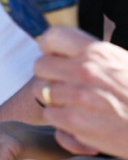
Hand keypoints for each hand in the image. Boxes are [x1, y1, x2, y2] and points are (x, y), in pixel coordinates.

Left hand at [35, 27, 127, 158]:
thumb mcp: (123, 63)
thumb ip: (96, 57)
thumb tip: (67, 50)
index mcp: (98, 51)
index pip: (52, 37)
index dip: (49, 48)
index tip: (56, 58)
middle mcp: (85, 70)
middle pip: (40, 66)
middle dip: (50, 76)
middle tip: (66, 87)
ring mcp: (77, 95)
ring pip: (42, 92)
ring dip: (55, 100)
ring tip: (76, 106)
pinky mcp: (74, 121)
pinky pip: (50, 116)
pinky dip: (61, 121)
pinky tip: (80, 123)